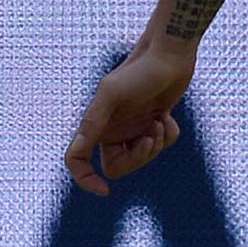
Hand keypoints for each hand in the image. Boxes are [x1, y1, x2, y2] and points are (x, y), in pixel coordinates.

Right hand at [65, 43, 194, 195]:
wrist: (169, 55)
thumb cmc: (140, 71)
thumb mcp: (112, 93)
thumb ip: (94, 120)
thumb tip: (78, 149)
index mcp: (96, 125)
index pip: (78, 160)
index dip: (85, 180)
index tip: (104, 191)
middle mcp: (112, 129)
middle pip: (118, 168)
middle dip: (138, 157)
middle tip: (150, 137)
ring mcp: (134, 128)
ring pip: (142, 158)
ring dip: (156, 143)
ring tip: (160, 120)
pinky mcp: (154, 123)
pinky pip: (161, 146)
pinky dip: (168, 134)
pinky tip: (167, 116)